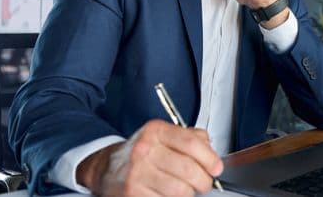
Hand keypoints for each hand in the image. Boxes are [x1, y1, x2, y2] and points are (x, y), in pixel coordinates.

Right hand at [77, 120, 222, 196]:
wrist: (107, 168)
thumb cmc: (141, 153)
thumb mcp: (163, 136)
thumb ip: (191, 138)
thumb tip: (211, 152)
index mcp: (155, 131)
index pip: (191, 144)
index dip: (210, 159)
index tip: (216, 168)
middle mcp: (144, 150)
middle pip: (189, 170)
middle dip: (203, 181)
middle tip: (204, 183)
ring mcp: (137, 173)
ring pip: (180, 191)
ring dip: (189, 193)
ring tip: (186, 189)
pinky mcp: (132, 193)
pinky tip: (168, 194)